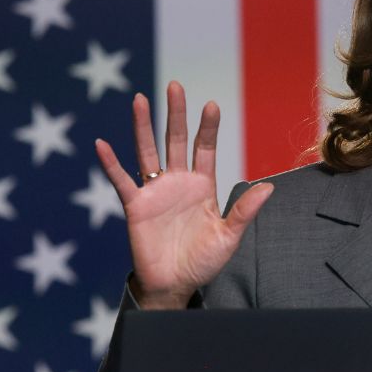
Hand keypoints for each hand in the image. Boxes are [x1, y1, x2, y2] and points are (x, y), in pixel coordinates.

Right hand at [95, 81, 273, 308]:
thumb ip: (245, 211)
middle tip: (175, 86)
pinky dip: (111, 163)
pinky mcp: (135, 206)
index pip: (206, 149)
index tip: (211, 105)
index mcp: (203, 186)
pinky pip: (121, 181)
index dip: (207, 128)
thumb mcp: (229, 236)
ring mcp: (155, 192)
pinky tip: (102, 144)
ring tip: (139, 99)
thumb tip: (269, 186)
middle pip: (176, 141)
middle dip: (176, 114)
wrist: (175, 285)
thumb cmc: (203, 261)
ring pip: (148, 152)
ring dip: (143, 126)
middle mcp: (178, 183)